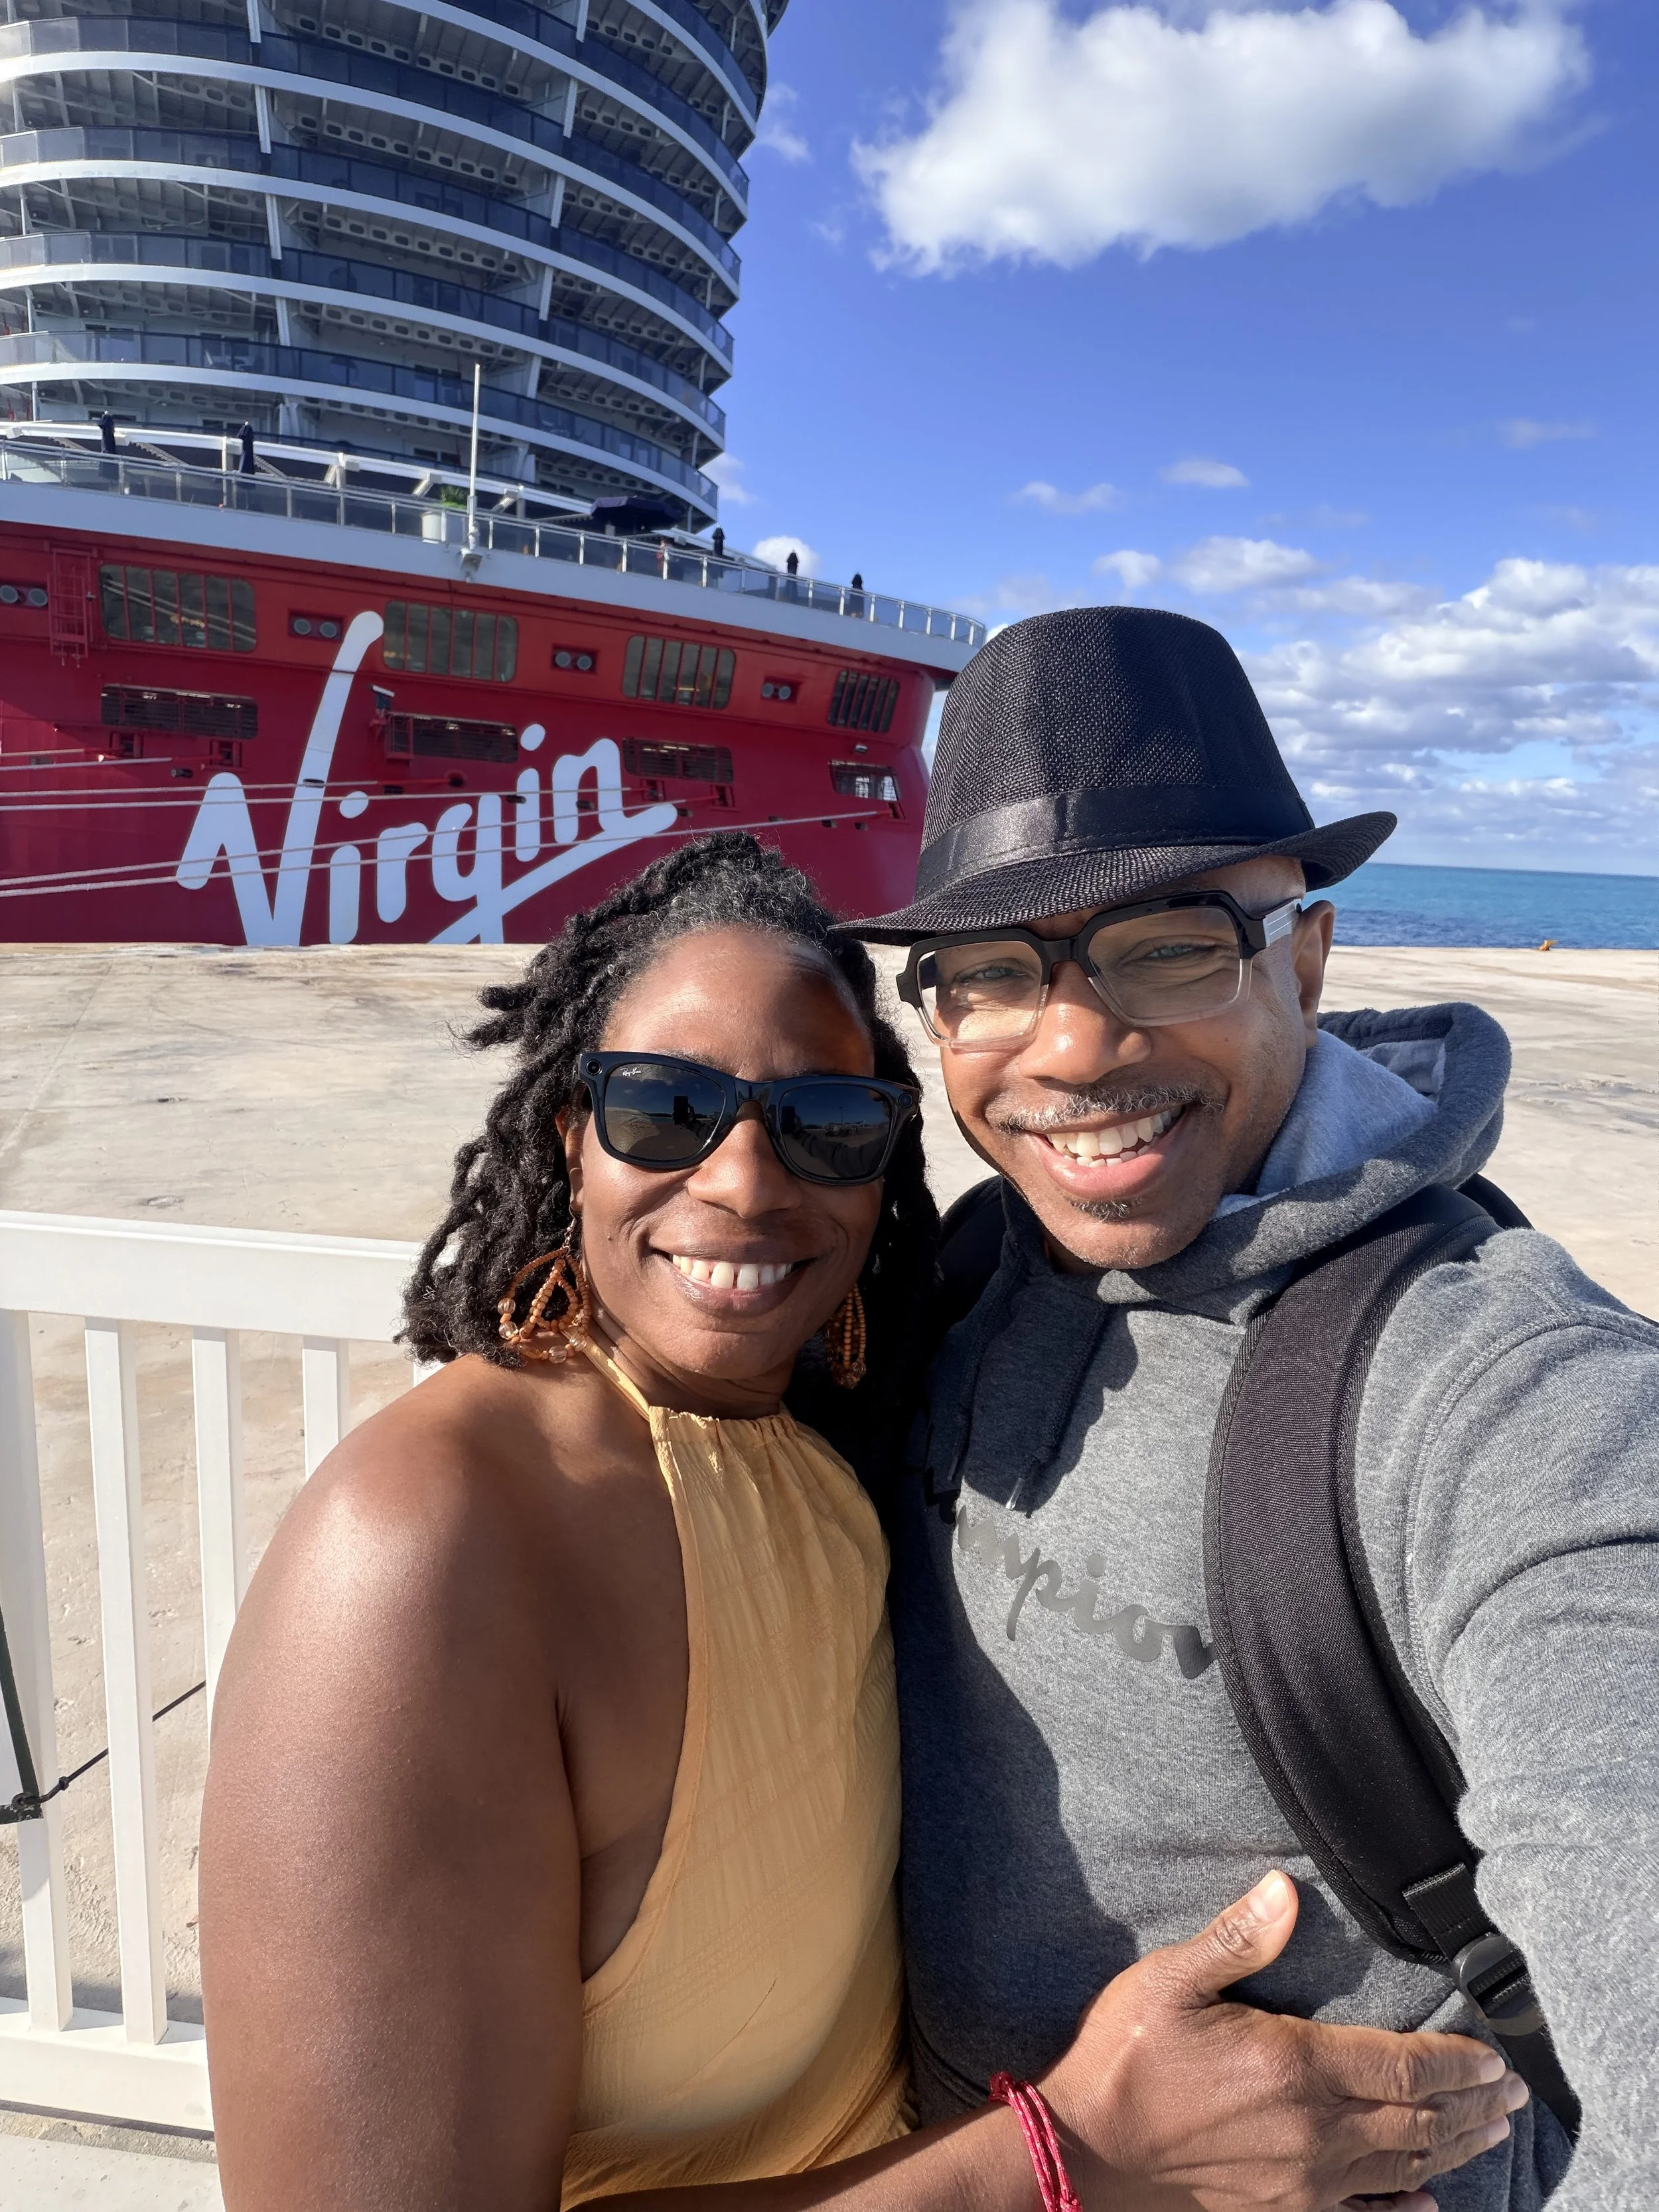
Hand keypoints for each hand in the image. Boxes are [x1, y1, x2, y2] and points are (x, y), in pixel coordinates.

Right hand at [1042, 1872, 1527, 2211]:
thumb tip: (1286, 1890)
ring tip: (1493, 2133)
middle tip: (1514, 2095)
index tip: (1494, 2055)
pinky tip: (1428, 2202)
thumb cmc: (1123, 2059)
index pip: (1406, 2069)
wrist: (1082, 2156)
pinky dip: (1405, 2209)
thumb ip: (1236, 1938)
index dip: (1459, 2063)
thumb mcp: (1169, 1981)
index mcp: (1295, 2067)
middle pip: (1420, 2123)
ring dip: (1455, 2149)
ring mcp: (1303, 2184)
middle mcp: (1314, 2134)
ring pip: (1404, 2168)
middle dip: (1474, 2106)